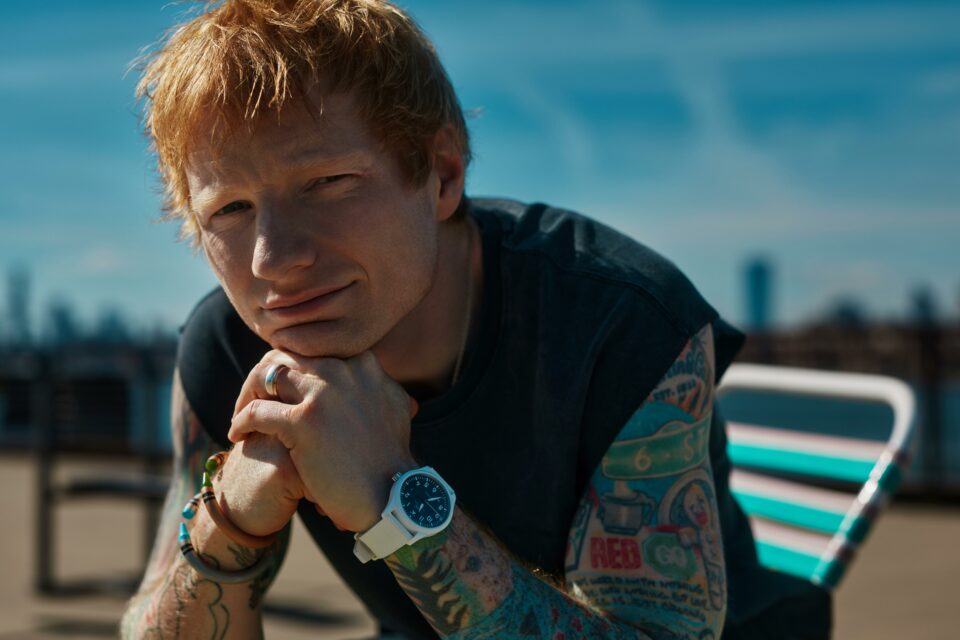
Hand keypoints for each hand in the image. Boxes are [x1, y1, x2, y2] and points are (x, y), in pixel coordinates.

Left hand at [228, 350, 418, 532]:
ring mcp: (322, 394)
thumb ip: (377, 383)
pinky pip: (255, 411)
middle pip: (285, 357)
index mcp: (362, 364)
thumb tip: (370, 370)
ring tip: (241, 415)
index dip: (292, 368)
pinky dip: (240, 421)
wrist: (392, 494)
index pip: (312, 350)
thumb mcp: (394, 406)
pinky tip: (237, 434)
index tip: (282, 389)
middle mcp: (342, 371)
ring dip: (247, 394)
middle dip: (264, 376)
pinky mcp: (303, 422)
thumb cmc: (390, 458)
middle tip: (253, 398)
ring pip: (265, 376)